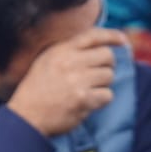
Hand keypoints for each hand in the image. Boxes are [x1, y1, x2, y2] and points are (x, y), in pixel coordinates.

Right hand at [5, 27, 127, 137]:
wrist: (26, 115)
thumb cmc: (37, 89)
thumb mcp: (47, 60)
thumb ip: (69, 51)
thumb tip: (99, 46)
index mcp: (61, 50)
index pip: (93, 35)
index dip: (112, 36)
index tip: (123, 41)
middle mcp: (70, 62)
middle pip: (107, 56)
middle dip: (108, 65)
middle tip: (100, 74)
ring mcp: (77, 81)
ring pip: (109, 76)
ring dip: (103, 84)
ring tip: (89, 90)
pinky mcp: (83, 99)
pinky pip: (107, 95)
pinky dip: (102, 99)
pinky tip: (89, 102)